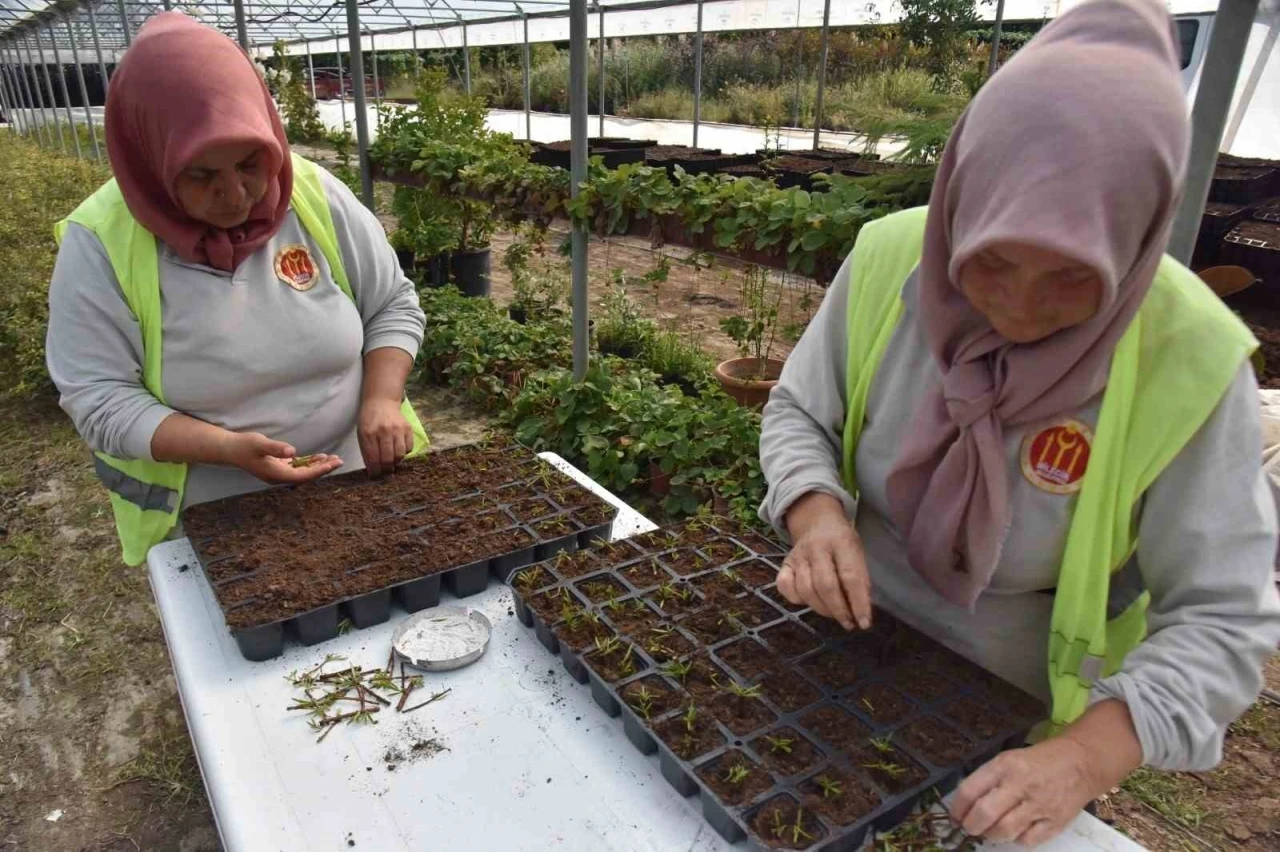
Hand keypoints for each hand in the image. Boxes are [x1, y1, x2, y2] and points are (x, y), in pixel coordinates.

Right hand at [220, 432, 342, 483]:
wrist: (230, 449)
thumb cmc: (244, 446)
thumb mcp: (259, 444)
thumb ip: (275, 448)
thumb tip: (292, 452)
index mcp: (276, 475)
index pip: (303, 475)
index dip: (319, 470)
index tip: (332, 463)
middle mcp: (279, 477)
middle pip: (306, 475)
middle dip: (323, 469)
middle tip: (340, 460)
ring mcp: (279, 473)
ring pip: (303, 472)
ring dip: (318, 465)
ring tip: (334, 459)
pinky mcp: (278, 466)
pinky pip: (298, 467)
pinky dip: (309, 462)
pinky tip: (319, 457)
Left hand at [358, 397, 412, 476]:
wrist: (381, 401)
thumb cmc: (369, 419)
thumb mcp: (362, 433)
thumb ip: (366, 450)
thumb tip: (372, 470)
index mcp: (369, 433)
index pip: (372, 459)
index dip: (374, 471)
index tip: (375, 476)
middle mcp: (384, 431)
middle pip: (387, 459)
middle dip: (385, 470)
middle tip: (384, 472)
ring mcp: (397, 429)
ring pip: (399, 455)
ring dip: (395, 462)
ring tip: (392, 462)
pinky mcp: (408, 428)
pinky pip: (409, 448)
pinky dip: (404, 453)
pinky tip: (398, 450)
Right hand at [778, 491, 870, 629]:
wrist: (818, 522)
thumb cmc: (843, 542)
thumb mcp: (858, 552)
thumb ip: (860, 578)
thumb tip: (861, 611)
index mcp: (841, 542)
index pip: (850, 576)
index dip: (858, 602)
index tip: (864, 623)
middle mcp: (816, 547)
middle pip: (825, 585)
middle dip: (838, 610)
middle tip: (848, 622)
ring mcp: (798, 555)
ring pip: (805, 590)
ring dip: (821, 609)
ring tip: (834, 614)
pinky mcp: (784, 564)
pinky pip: (785, 587)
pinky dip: (796, 600)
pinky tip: (810, 602)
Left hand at [950, 737, 1095, 844]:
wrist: (1080, 762)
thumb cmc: (1038, 760)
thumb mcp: (1009, 758)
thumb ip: (988, 779)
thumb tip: (964, 804)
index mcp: (1004, 766)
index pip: (970, 790)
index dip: (957, 808)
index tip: (955, 817)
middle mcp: (1020, 785)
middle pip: (985, 814)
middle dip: (971, 826)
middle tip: (970, 828)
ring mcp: (1039, 805)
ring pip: (1004, 831)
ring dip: (992, 835)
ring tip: (990, 831)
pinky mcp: (1055, 822)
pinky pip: (1027, 840)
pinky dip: (1017, 839)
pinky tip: (1016, 831)